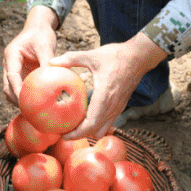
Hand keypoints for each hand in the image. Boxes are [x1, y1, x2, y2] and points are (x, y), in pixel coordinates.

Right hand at [2, 6, 58, 106]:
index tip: (25, 101)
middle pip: (7, 86)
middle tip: (29, 111)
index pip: (11, 76)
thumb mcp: (45, 45)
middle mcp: (9, 64)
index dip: (17, 90)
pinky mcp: (20, 74)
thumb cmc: (41, 34)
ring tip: (31, 112)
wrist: (38, 27)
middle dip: (16, 99)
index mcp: (11, 55)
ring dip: (18, 100)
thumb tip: (54, 79)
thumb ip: (48, 61)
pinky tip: (36, 105)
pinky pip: (20, 88)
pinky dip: (25, 96)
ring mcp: (14, 70)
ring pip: (11, 89)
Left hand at [49, 33, 167, 139]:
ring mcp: (118, 107)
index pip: (90, 124)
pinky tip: (86, 115)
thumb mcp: (92, 55)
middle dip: (79, 135)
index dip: (76, 133)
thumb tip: (51, 61)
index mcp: (104, 96)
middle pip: (95, 131)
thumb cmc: (116, 55)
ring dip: (89, 130)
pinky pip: (108, 122)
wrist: (139, 57)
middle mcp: (112, 106)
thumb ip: (71, 58)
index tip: (63, 135)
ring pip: (103, 128)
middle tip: (64, 132)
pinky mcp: (121, 105)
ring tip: (74, 125)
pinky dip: (96, 124)